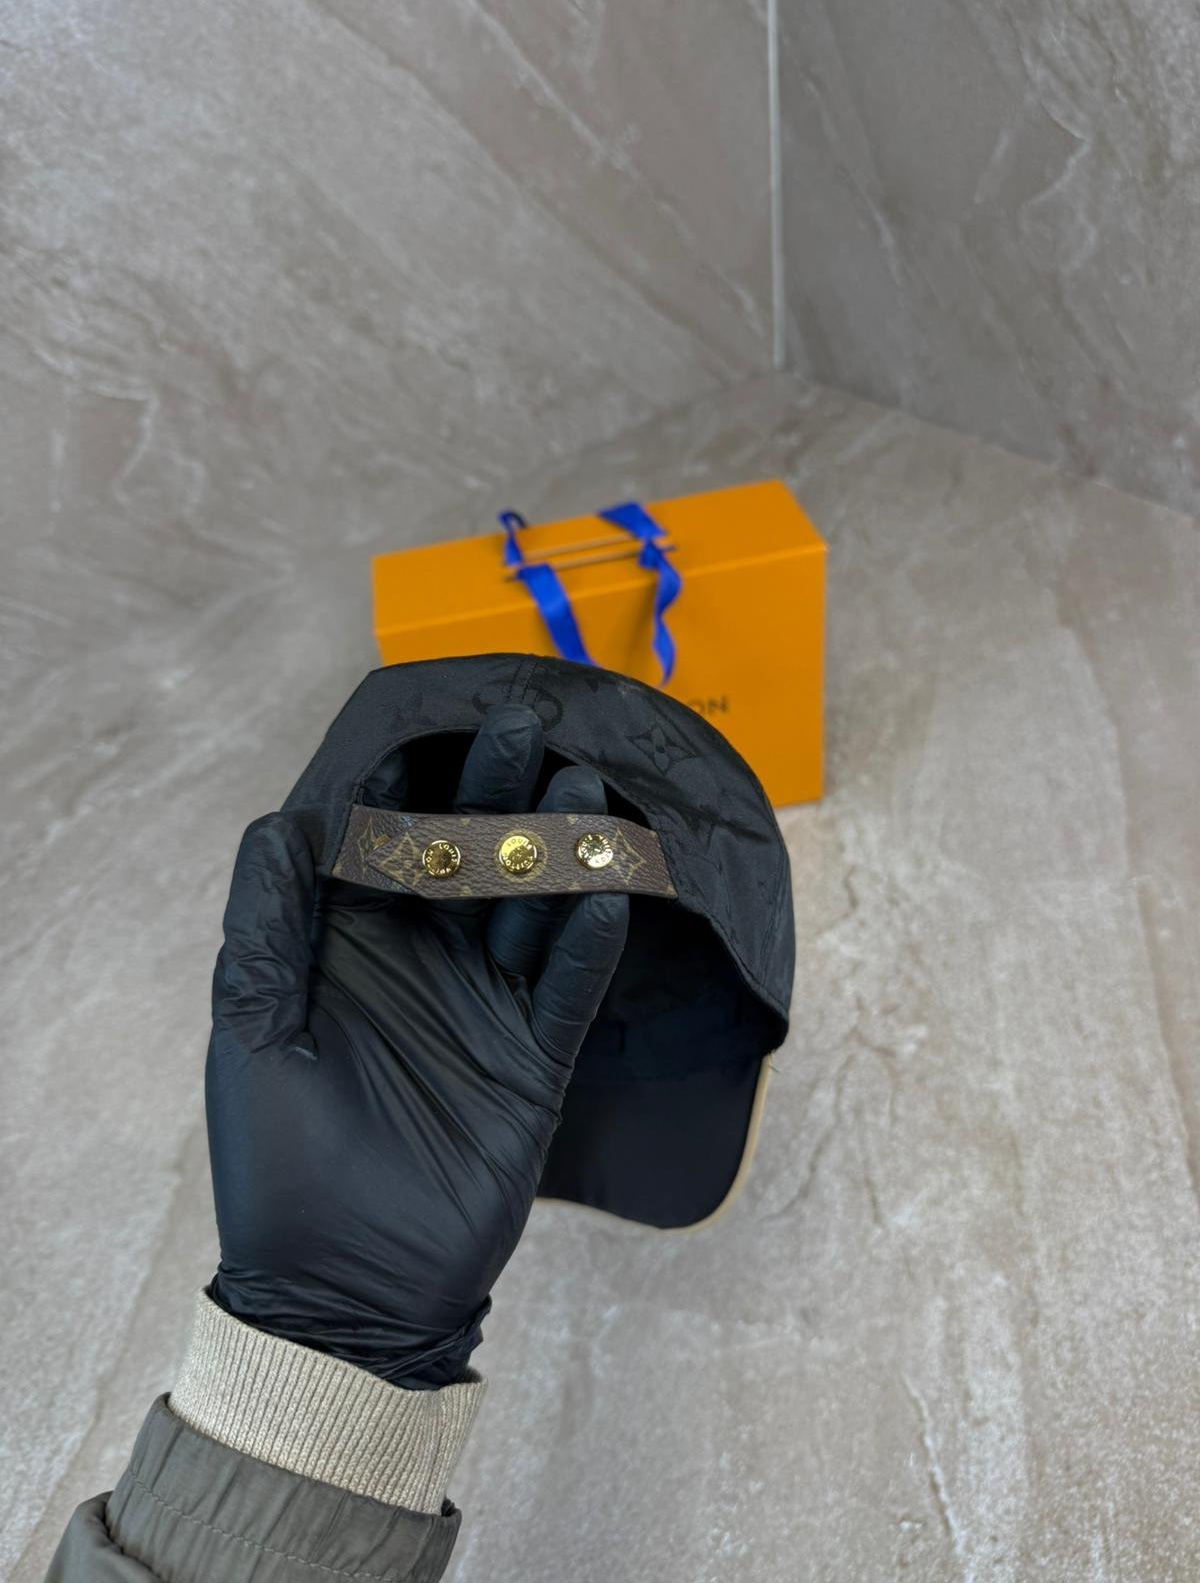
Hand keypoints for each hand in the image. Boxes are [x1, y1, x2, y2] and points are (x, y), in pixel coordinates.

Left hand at [206, 706, 627, 1386]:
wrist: (346, 1289)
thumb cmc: (278, 1164)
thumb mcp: (253, 1036)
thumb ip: (267, 928)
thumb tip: (278, 821)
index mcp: (348, 951)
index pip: (381, 847)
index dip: (403, 785)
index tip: (431, 720)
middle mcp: (422, 965)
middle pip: (466, 861)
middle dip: (493, 793)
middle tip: (527, 724)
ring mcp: (483, 1010)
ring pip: (528, 910)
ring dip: (554, 852)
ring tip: (583, 789)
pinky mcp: (532, 1061)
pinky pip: (568, 991)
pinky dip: (587, 947)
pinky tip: (609, 896)